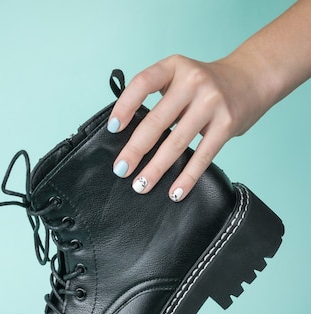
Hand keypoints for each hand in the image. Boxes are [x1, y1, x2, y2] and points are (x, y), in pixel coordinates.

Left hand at [108, 54, 264, 200]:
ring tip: (141, 185)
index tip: (113, 129)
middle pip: (156, 121)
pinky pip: (202, 156)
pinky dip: (187, 177)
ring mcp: (211, 103)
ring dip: (156, 168)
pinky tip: (175, 193)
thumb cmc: (207, 85)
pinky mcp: (226, 124)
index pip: (142, 83)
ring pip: (176, 142)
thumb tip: (129, 139)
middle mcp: (193, 81)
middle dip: (135, 149)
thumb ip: (160, 98)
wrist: (253, 77)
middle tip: (121, 170)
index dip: (124, 106)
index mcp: (175, 67)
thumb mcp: (181, 77)